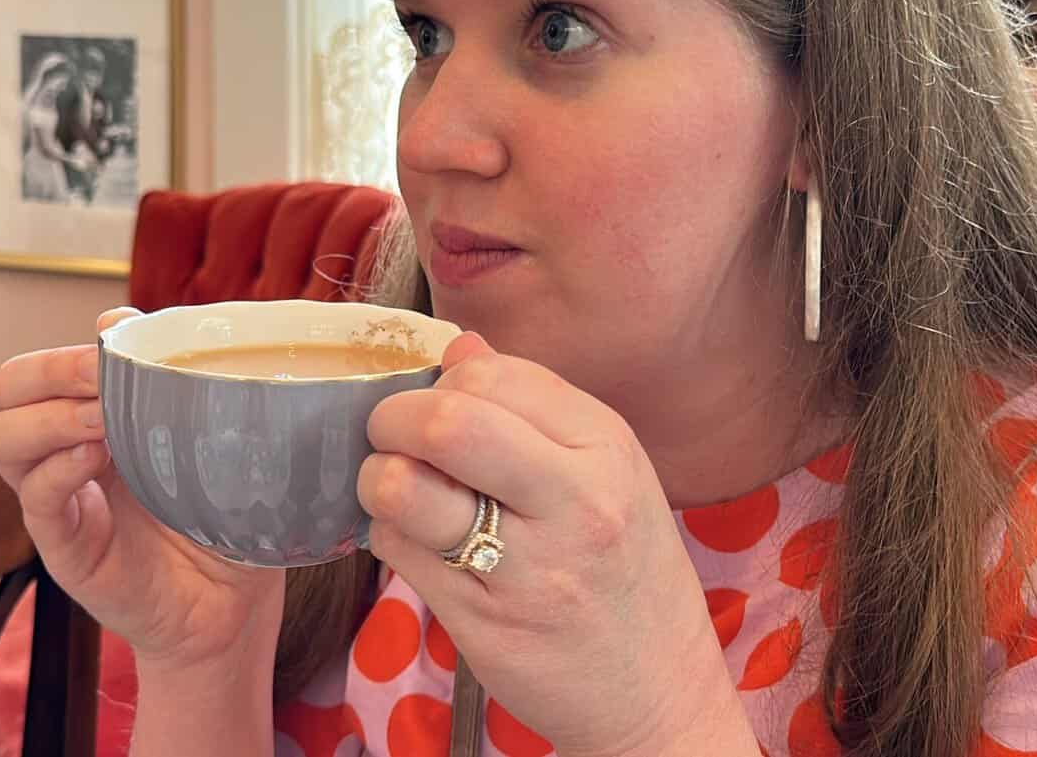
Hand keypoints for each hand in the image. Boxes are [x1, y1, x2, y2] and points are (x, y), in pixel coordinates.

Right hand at [0, 308, 284, 672]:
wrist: (234, 598)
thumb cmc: (220, 510)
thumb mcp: (202, 436)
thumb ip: (171, 383)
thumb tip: (121, 323)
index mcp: (94, 416)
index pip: (44, 366)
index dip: (71, 349)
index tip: (119, 344)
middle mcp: (66, 449)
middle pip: (10, 388)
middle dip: (51, 370)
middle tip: (101, 376)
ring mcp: (59, 497)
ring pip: (5, 438)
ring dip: (52, 417)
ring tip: (101, 420)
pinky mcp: (64, 546)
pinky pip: (35, 499)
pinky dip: (58, 470)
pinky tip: (94, 459)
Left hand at [357, 335, 756, 756]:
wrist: (658, 689)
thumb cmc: (627, 571)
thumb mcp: (611, 473)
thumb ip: (534, 408)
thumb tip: (458, 348)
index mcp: (607, 446)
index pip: (493, 374)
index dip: (445, 381)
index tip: (440, 403)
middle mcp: (574, 500)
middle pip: (447, 422)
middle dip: (394, 417)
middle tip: (391, 434)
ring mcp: (527, 567)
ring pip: (405, 487)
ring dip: (378, 478)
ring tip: (393, 486)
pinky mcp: (483, 622)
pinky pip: (399, 550)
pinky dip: (388, 532)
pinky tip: (413, 538)